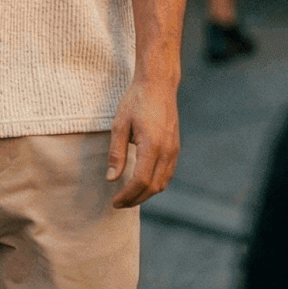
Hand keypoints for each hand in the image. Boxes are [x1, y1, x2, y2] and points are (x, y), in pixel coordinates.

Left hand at [106, 77, 180, 207]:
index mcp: (152, 146)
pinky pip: (167, 174)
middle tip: (118, 203)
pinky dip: (155, 184)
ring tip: (128, 196)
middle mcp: (167, 151)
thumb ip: (116, 153)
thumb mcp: (120, 124)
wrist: (158, 84)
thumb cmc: (136, 101)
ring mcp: (174, 150)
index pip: (141, 181)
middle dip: (136, 199)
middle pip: (153, 187)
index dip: (127, 195)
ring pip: (163, 183)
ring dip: (146, 194)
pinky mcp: (175, 148)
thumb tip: (112, 179)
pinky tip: (142, 184)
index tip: (114, 201)